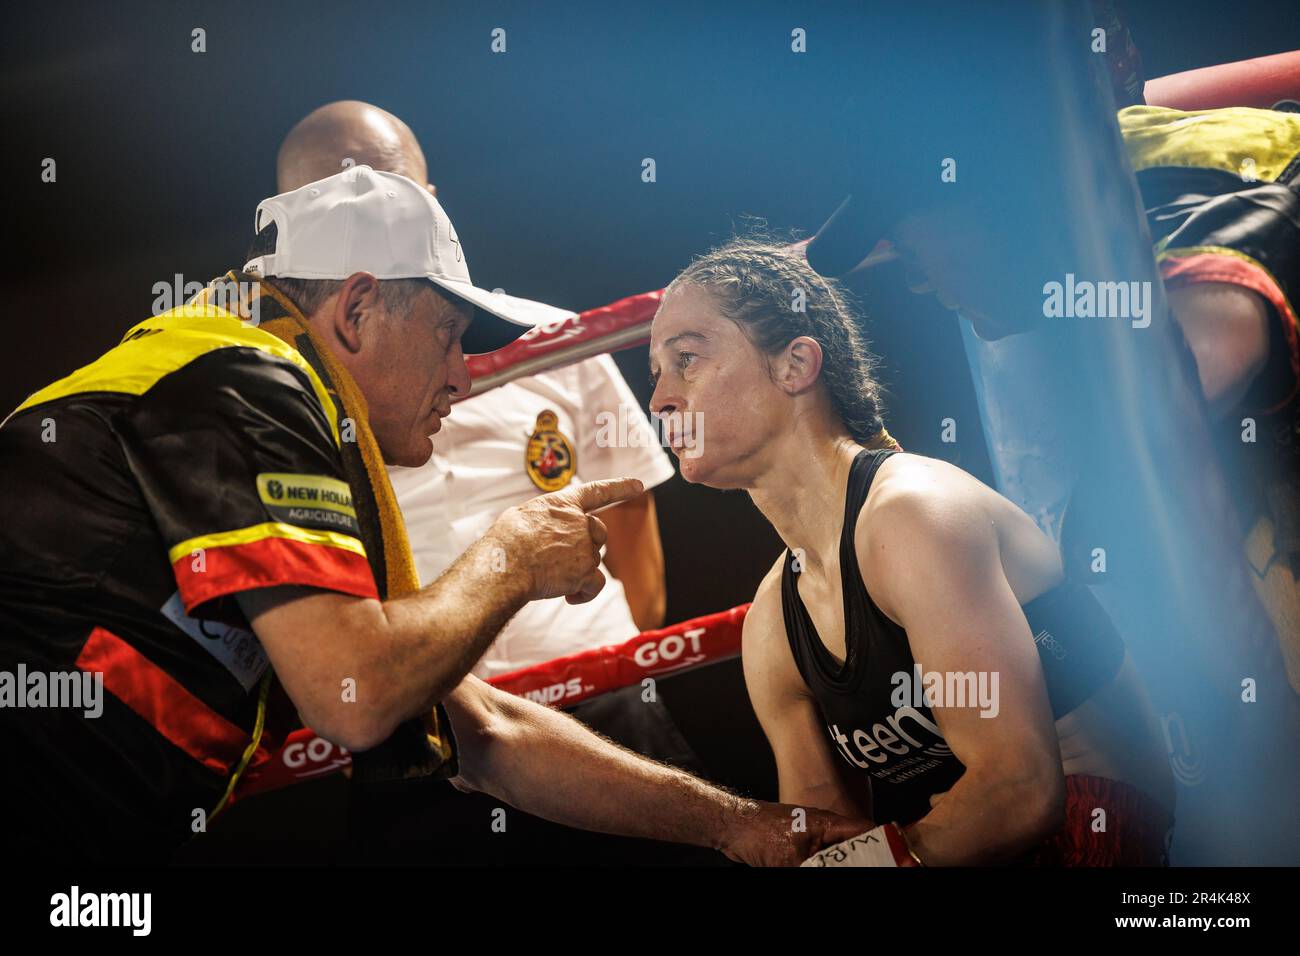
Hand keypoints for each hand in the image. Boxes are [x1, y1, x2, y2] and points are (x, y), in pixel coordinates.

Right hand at [486, 477, 643, 603]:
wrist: (505, 562)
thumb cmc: (506, 541)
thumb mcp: (521, 516)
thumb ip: (543, 520)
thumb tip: (541, 532)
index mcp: (563, 504)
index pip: (597, 492)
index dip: (620, 487)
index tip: (638, 485)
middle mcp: (579, 522)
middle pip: (599, 533)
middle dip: (587, 547)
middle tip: (563, 560)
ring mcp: (584, 546)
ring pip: (594, 561)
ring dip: (578, 572)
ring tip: (552, 579)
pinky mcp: (584, 571)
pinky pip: (595, 584)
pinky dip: (585, 593)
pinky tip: (568, 597)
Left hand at [719, 798, 873, 866]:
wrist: (733, 826)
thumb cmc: (760, 832)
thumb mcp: (793, 860)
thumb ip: (820, 868)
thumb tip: (832, 869)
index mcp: (829, 824)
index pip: (868, 832)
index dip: (886, 844)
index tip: (900, 858)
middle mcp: (825, 830)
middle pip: (858, 847)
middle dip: (870, 857)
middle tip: (887, 866)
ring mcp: (814, 839)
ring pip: (841, 856)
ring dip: (851, 863)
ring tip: (869, 866)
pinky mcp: (802, 849)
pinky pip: (824, 861)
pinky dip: (832, 866)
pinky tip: (838, 869)